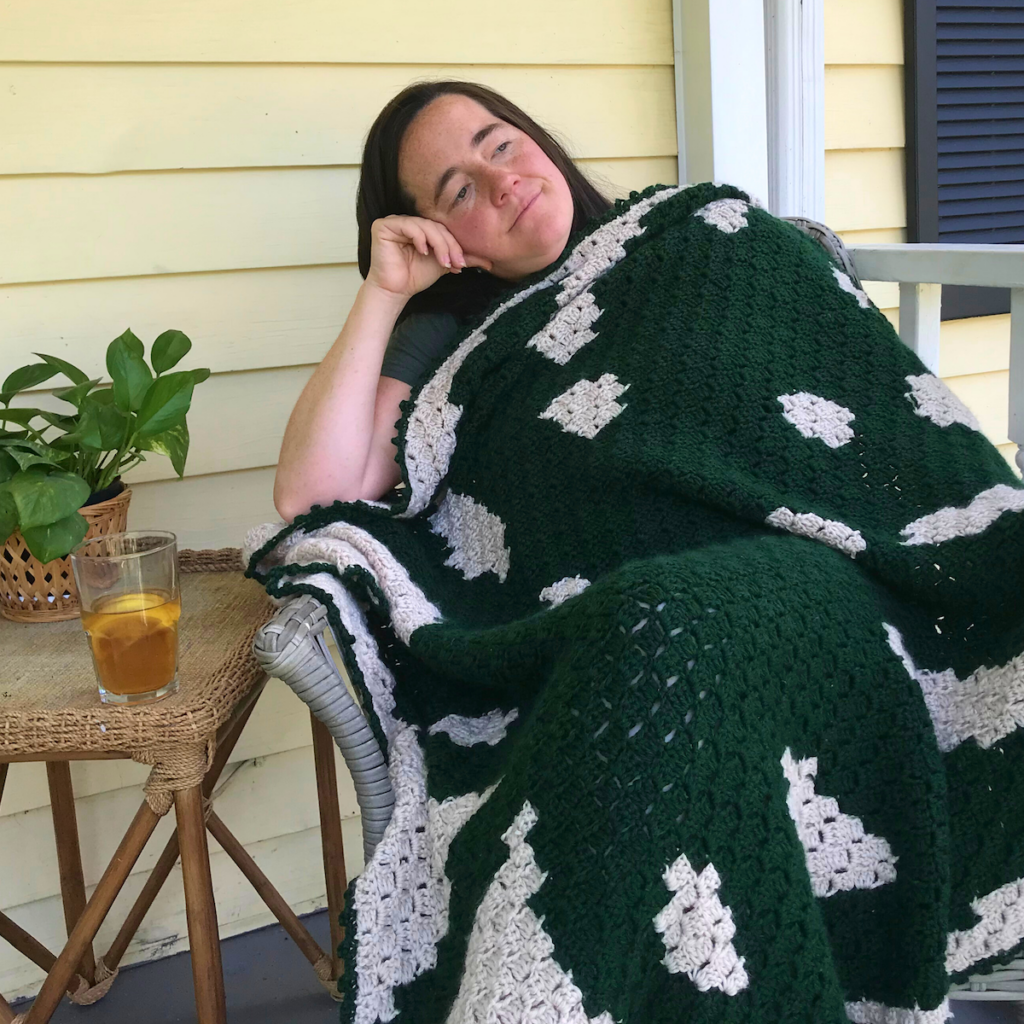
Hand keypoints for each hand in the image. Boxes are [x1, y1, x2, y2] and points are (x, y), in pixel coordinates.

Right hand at [364, 215, 493, 298]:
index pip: (442, 229)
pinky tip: (423, 252)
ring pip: (425, 225)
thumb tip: (490, 262)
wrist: (397, 291)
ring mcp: (395, 222)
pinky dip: (419, 238)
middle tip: (456, 263)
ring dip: (438, 244)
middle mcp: (409, 221)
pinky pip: (408, 225)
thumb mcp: (444, 264)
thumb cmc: (416, 276)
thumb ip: (464, 258)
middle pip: (435, 226)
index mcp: (422, 227)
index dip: (454, 244)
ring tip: (442, 262)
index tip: (461, 264)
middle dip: (449, 245)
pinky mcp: (383, 226)